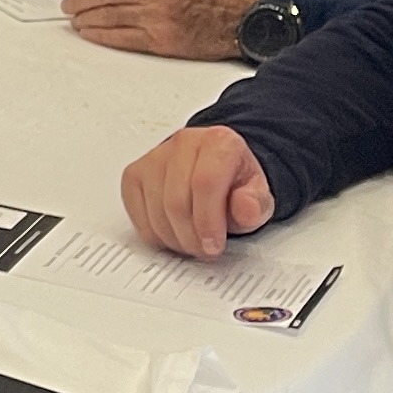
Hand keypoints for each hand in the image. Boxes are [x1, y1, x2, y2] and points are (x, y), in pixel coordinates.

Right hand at [119, 127, 274, 257]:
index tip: (214, 245)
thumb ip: (255, 205)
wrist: (214, 168)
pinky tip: (173, 233)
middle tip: (204, 250)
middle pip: (176, 201)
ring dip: (174, 238)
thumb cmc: (233, 183)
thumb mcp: (257, 196)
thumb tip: (247, 208)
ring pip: (156, 210)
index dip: (208, 221)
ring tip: (192, 242)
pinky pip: (137, 213)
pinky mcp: (135, 174)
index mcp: (218, 142)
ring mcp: (154, 157)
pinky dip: (155, 233)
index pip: (205, 183)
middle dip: (190, 236)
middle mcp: (184, 143)